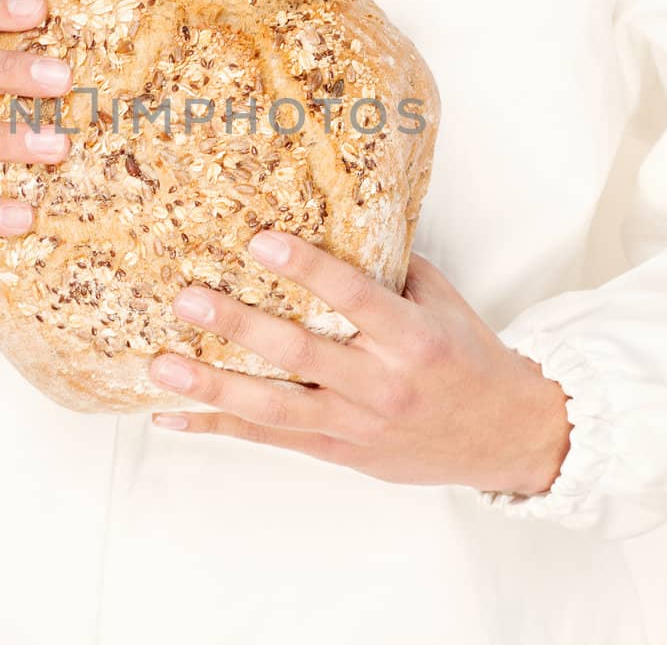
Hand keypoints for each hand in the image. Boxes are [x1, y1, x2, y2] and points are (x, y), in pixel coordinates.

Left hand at [148, 231, 570, 495]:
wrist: (505, 436)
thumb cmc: (466, 356)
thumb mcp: (440, 300)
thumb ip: (387, 267)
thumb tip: (329, 215)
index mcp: (414, 338)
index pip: (355, 297)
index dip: (307, 268)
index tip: (260, 239)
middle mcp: (383, 384)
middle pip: (301, 354)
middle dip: (239, 325)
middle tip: (188, 298)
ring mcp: (357, 424)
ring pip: (275, 407)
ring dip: (212, 386)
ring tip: (162, 365)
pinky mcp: (339, 451)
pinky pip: (270, 439)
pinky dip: (218, 428)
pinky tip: (173, 417)